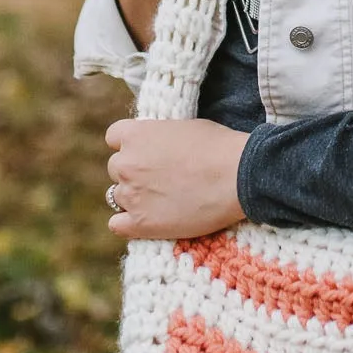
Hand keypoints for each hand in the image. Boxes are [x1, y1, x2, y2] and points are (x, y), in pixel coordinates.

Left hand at [104, 118, 248, 241]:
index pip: (114, 137)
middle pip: (116, 168)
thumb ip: (159, 137)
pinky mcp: (140, 223)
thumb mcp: (183, 127)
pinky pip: (117, 225)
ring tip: (162, 200)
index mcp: (135, 135)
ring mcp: (131, 195)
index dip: (130, 145)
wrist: (238, 176)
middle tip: (159, 178)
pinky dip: (128, 223)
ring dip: (134, 197)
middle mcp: (126, 164)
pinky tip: (146, 220)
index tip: (146, 151)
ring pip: (118, 197)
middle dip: (133, 172)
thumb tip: (158, 148)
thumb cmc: (218, 147)